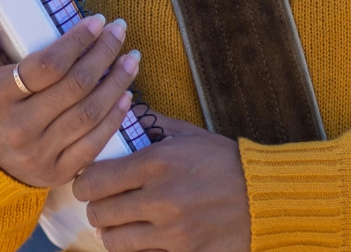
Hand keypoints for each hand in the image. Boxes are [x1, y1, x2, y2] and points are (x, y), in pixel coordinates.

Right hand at [0, 4, 141, 187]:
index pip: (45, 67)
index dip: (76, 42)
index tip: (97, 21)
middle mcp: (18, 128)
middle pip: (74, 87)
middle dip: (103, 54)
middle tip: (120, 31)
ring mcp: (39, 153)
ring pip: (89, 113)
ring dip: (116, 83)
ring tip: (132, 59)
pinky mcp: (58, 173)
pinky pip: (94, 144)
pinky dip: (114, 119)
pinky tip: (126, 96)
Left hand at [73, 114, 248, 251]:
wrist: (266, 196)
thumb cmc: (224, 161)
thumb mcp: (187, 135)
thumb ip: (149, 125)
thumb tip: (117, 114)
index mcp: (157, 163)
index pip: (94, 180)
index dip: (84, 183)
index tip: (88, 182)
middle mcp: (162, 199)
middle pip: (99, 213)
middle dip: (96, 208)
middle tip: (102, 203)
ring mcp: (175, 232)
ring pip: (115, 241)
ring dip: (112, 233)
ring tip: (119, 224)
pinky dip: (137, 249)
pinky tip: (142, 238)